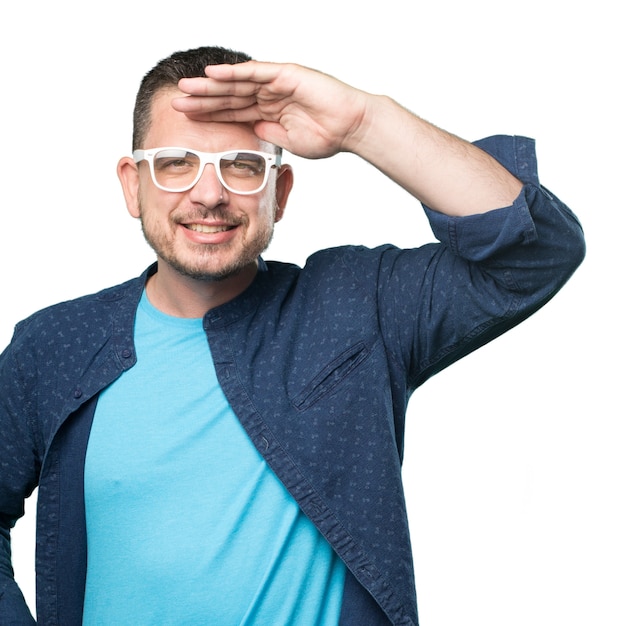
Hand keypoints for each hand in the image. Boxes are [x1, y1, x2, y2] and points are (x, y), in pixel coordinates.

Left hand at [172, 61, 369, 158]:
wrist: (351, 127)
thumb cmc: (327, 136)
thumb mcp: (289, 142)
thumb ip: (268, 134)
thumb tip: (250, 132)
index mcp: (267, 111)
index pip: (231, 112)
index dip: (209, 115)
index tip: (186, 120)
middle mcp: (267, 94)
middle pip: (228, 96)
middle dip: (202, 100)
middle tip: (176, 103)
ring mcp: (275, 83)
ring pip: (236, 83)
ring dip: (210, 86)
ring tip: (186, 87)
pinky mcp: (285, 74)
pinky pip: (255, 72)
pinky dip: (234, 73)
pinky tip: (213, 75)